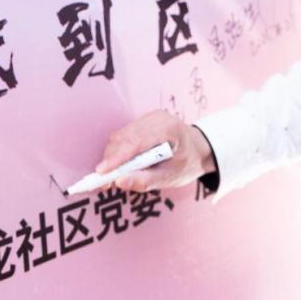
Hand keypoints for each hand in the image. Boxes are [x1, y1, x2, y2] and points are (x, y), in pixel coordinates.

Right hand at [95, 110, 216, 193]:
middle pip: (124, 137)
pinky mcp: (143, 121)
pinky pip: (124, 134)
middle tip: (103, 181)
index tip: (102, 172)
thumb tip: (120, 182)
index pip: (137, 142)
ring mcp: (149, 117)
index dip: (117, 158)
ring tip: (109, 176)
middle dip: (111, 159)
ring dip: (112, 156)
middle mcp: (157, 118)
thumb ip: (146, 180)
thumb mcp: (171, 177)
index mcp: (168, 129)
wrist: (198, 150)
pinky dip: (118, 150)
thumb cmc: (186, 164)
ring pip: (121, 135)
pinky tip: (117, 165)